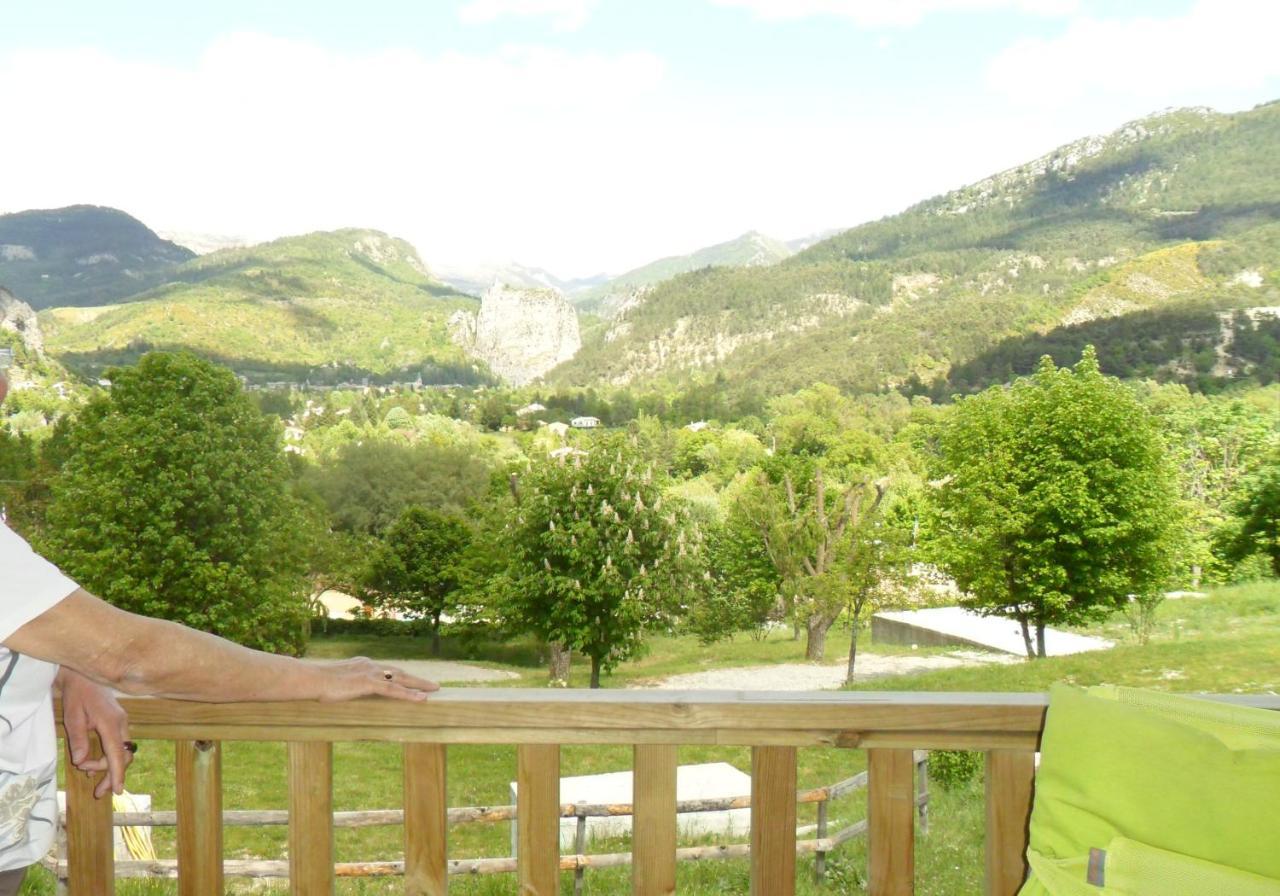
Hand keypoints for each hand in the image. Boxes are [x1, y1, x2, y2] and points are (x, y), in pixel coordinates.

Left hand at [57, 668, 132, 798]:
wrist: (82, 675)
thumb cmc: (76, 694)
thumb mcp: (72, 716)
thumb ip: (78, 739)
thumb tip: (81, 762)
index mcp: (110, 722)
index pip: (118, 753)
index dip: (118, 773)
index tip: (117, 791)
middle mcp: (121, 723)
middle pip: (123, 755)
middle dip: (112, 774)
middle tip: (97, 791)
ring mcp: (122, 722)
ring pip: (122, 751)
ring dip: (109, 766)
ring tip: (91, 777)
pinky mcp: (118, 722)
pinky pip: (118, 744)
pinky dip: (109, 756)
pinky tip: (93, 764)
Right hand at [315, 657, 439, 702]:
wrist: (310, 679)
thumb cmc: (317, 684)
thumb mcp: (335, 684)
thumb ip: (345, 686)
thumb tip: (345, 693)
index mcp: (362, 664)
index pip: (387, 670)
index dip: (401, 676)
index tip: (412, 680)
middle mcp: (370, 665)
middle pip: (399, 672)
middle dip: (416, 679)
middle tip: (432, 685)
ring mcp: (370, 673)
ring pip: (401, 679)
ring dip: (419, 685)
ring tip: (434, 690)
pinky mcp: (369, 683)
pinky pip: (394, 690)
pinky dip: (409, 694)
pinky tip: (421, 699)